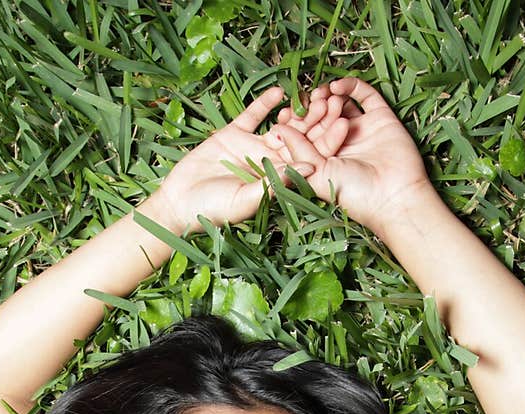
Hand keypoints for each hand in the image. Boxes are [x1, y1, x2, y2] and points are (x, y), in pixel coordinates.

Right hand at [150, 86, 319, 235]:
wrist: (180, 202)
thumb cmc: (213, 210)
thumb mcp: (246, 200)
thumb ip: (275, 183)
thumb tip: (310, 167)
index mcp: (278, 180)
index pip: (308, 159)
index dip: (327, 143)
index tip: (345, 125)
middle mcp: (269, 162)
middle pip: (299, 139)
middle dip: (318, 121)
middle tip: (336, 101)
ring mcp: (252, 147)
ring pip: (280, 125)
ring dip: (297, 111)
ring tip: (314, 94)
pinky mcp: (233, 134)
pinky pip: (252, 116)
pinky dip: (264, 104)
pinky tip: (279, 92)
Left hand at [266, 77, 433, 237]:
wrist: (394, 195)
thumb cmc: (354, 193)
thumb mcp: (318, 174)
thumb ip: (298, 151)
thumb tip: (277, 130)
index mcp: (325, 159)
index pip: (307, 135)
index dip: (296, 123)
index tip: (284, 114)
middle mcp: (342, 144)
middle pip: (323, 118)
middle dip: (312, 108)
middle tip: (304, 100)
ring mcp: (361, 129)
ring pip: (341, 105)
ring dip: (328, 97)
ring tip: (321, 95)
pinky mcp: (380, 117)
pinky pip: (364, 95)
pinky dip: (350, 87)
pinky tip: (337, 88)